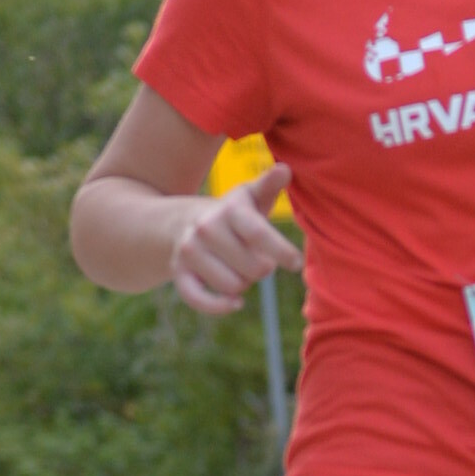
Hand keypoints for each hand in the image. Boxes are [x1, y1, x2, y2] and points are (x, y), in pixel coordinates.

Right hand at [169, 164, 303, 317]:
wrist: (185, 223)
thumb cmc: (233, 214)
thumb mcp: (250, 197)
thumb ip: (269, 186)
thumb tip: (285, 169)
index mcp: (229, 209)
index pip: (259, 234)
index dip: (282, 252)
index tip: (295, 263)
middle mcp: (206, 228)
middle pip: (254, 269)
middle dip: (262, 268)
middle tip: (256, 258)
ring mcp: (190, 251)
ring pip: (234, 286)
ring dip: (243, 284)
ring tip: (238, 268)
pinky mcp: (179, 272)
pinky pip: (200, 300)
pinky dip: (220, 306)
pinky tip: (236, 303)